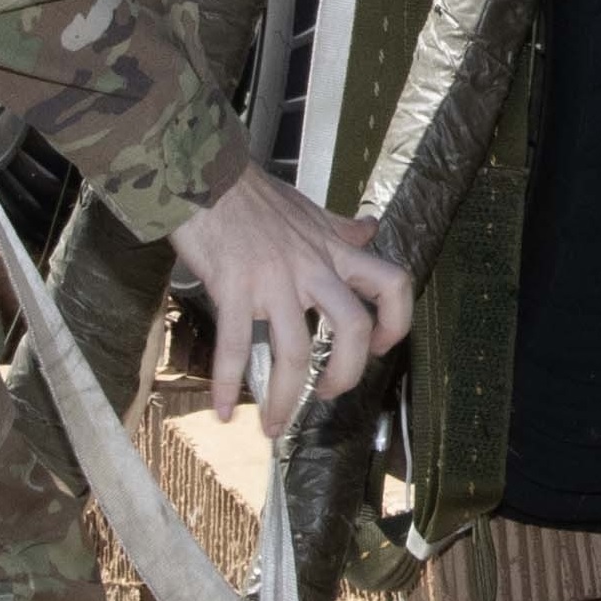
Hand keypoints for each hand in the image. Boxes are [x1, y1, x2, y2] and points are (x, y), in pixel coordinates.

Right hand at [165, 166, 418, 432]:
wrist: (205, 175)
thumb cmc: (254, 195)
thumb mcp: (310, 210)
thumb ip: (341, 229)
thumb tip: (369, 228)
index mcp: (333, 250)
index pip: (391, 282)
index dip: (396, 321)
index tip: (378, 346)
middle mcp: (311, 267)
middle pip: (352, 328)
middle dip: (344, 374)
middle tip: (326, 393)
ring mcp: (272, 279)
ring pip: (294, 350)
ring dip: (285, 399)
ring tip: (273, 425)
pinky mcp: (233, 287)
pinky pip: (236, 345)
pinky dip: (228, 385)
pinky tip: (221, 411)